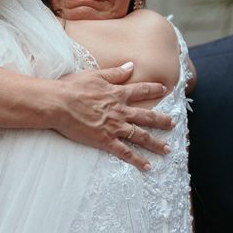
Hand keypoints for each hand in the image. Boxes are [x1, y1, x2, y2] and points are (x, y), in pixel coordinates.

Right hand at [52, 61, 172, 170]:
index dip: (154, 89)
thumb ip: (115, 73)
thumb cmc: (72, 87)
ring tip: (166, 150)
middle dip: (162, 121)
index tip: (165, 89)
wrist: (58, 104)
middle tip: (173, 125)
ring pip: (140, 136)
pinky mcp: (105, 141)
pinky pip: (125, 152)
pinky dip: (137, 160)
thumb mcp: (95, 74)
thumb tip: (131, 66)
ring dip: (155, 143)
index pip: (141, 90)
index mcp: (118, 94)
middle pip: (147, 116)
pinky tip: (147, 166)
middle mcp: (121, 111)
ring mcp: (114, 127)